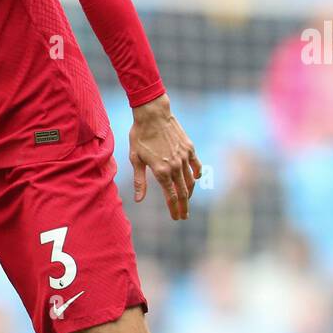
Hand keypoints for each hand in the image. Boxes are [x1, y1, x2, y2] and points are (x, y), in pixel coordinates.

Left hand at [128, 94, 201, 220]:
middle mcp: (175, 166)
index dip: (174, 209)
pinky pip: (197, 165)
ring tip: (188, 201)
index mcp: (161, 171)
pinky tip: (196, 180)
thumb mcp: (135, 159)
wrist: (153, 114)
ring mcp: (184, 157)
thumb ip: (139, 181)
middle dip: (184, 206)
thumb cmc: (140, 136)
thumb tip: (139, 200)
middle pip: (183, 192)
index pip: (171, 196)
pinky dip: (197, 174)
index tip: (175, 218)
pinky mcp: (189, 148)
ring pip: (191, 180)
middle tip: (184, 216)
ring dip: (190, 193)